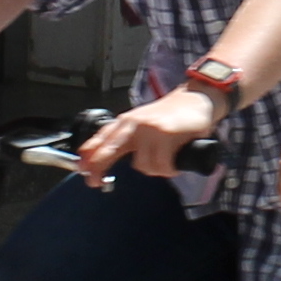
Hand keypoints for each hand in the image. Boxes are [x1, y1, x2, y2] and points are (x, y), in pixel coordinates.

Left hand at [76, 86, 224, 180]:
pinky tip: (175, 159)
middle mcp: (133, 124)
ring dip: (157, 168)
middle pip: (109, 151)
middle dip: (99, 167)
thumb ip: (125, 140)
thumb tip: (104, 160)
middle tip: (95, 182)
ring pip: (143, 166)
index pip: (101, 139)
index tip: (83, 172)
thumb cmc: (170, 116)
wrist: (196, 99)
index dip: (89, 158)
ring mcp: (149, 129)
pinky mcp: (165, 134)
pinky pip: (162, 166)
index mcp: (125, 121)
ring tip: (167, 158)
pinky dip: (170, 168)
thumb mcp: (141, 123)